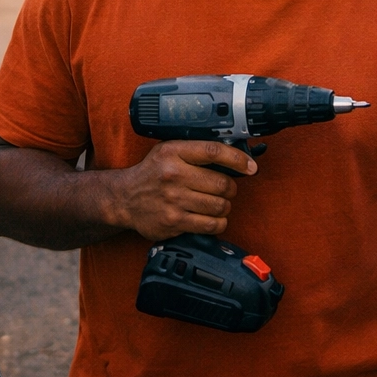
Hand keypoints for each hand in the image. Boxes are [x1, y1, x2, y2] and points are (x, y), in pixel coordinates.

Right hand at [106, 140, 255, 240]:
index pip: (213, 152)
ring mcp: (174, 200)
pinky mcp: (174, 222)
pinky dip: (218, 223)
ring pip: (220, 206)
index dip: (238, 159)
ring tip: (217, 203)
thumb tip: (234, 156)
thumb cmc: (152, 173)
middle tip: (226, 189)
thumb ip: (195, 151)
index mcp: (173, 152)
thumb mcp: (168, 151)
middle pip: (222, 183)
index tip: (251, 166)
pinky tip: (212, 218)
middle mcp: (173, 175)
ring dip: (224, 206)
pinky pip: (211, 225)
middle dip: (230, 188)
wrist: (125, 199)